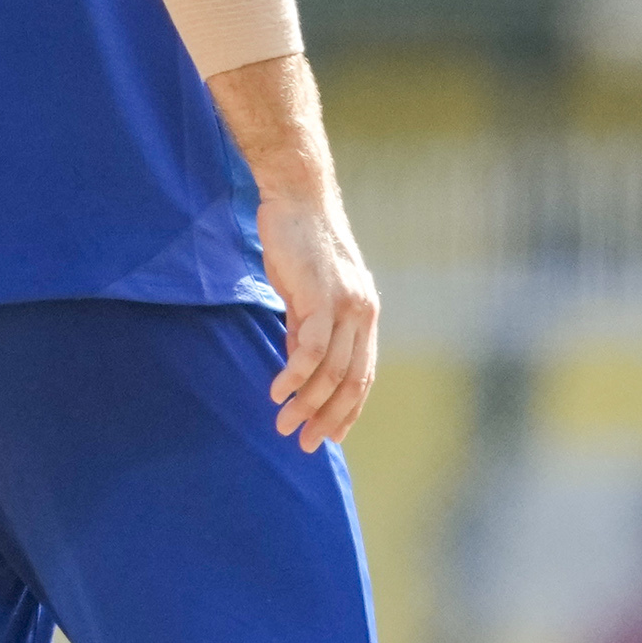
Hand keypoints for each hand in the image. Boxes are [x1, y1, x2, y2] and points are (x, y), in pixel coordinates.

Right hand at [253, 167, 380, 449]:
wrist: (297, 198)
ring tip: (283, 424)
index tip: (326, 436)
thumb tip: (298, 367)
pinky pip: (310, 349)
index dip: (346, 410)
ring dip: (306, 404)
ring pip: (331, 371)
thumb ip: (306, 328)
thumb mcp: (306, 293)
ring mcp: (346, 305)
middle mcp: (363, 313)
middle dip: (328, 418)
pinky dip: (294, 376)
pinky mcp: (321, 296)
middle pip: (351, 381)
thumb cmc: (298, 242)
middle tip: (303, 443)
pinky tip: (277, 392)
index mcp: (364, 315)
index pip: (363, 375)